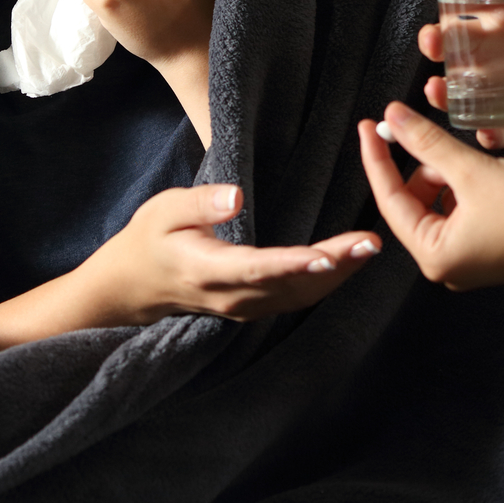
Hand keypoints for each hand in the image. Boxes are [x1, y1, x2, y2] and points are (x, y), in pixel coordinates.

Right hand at [74, 183, 380, 326]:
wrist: (132, 287)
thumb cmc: (148, 239)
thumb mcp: (163, 210)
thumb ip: (200, 204)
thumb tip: (236, 196)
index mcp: (207, 269)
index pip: (257, 267)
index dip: (294, 264)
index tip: (327, 256)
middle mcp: (232, 295)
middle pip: (290, 284)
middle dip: (334, 265)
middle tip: (371, 243)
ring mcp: (244, 306)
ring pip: (299, 295)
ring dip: (338, 274)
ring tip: (371, 248)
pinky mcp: (254, 306)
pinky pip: (297, 298)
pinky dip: (327, 282)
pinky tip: (351, 261)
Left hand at [357, 102, 503, 290]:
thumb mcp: (474, 169)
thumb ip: (428, 142)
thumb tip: (392, 118)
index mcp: (435, 257)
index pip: (389, 200)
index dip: (377, 157)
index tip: (369, 125)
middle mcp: (447, 268)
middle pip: (412, 204)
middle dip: (419, 167)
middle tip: (423, 133)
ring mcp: (469, 262)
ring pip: (436, 206)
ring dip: (442, 175)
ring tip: (463, 156)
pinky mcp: (488, 252)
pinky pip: (459, 214)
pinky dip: (461, 188)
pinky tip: (478, 171)